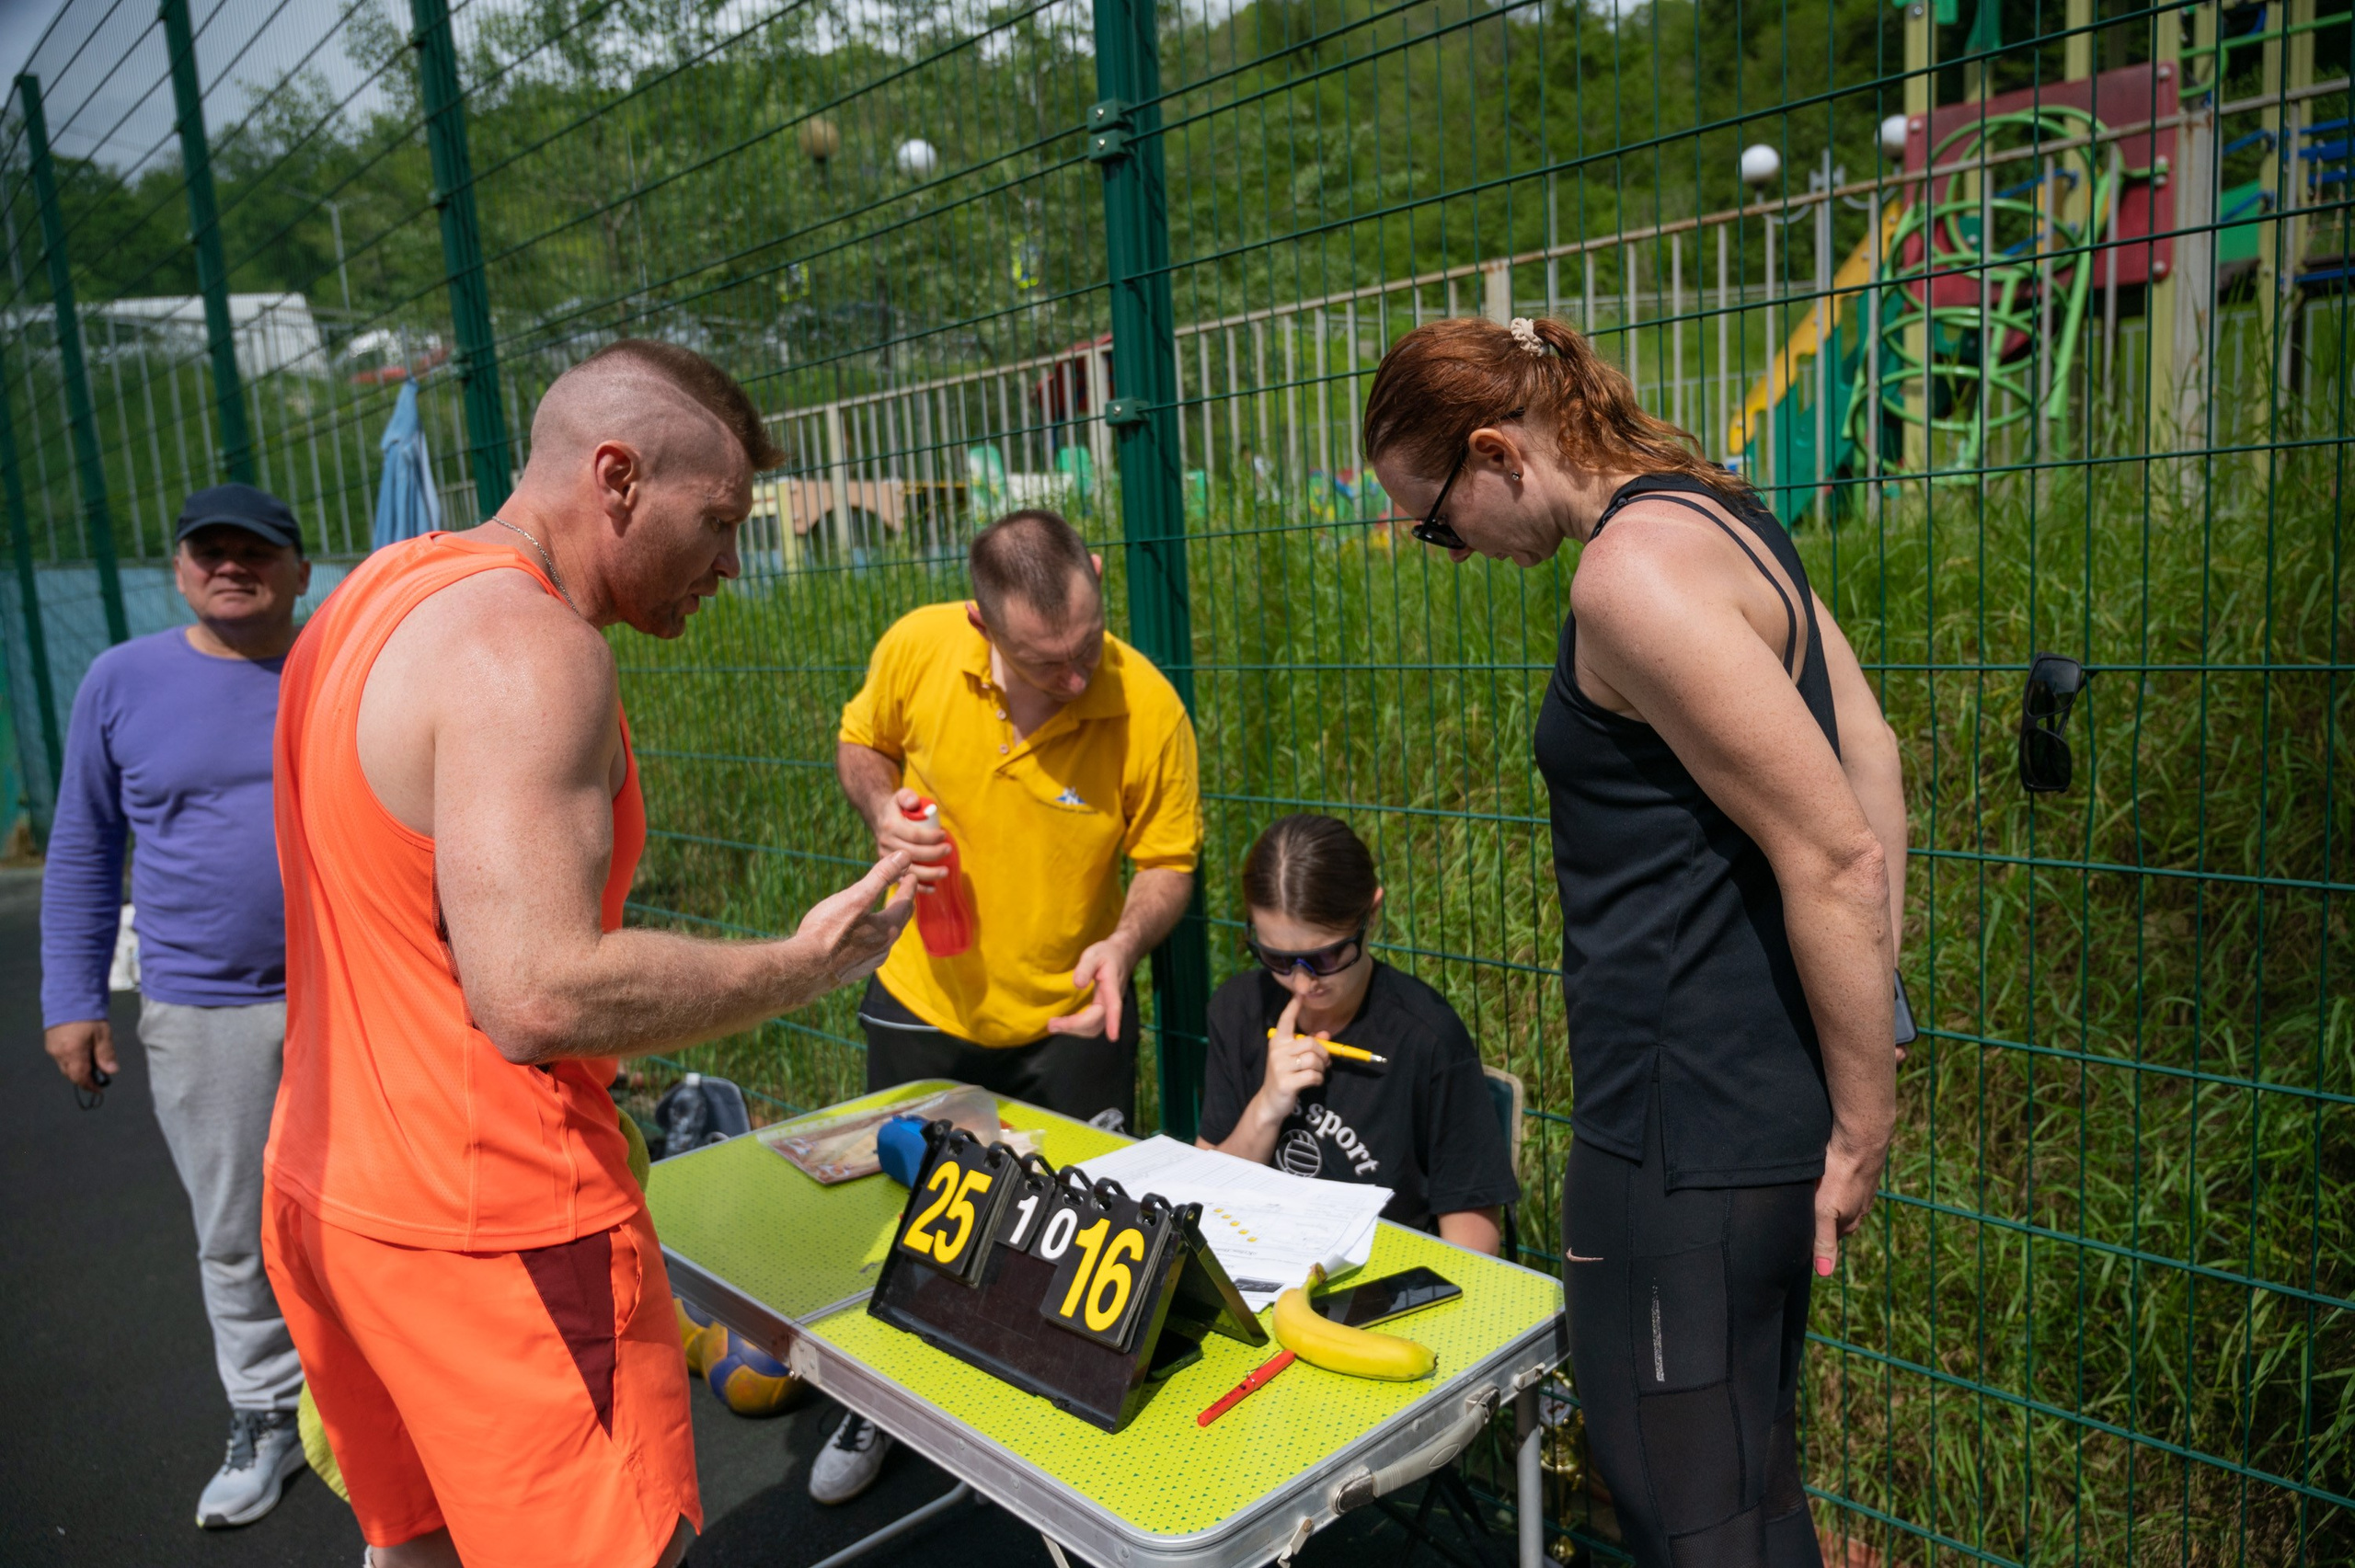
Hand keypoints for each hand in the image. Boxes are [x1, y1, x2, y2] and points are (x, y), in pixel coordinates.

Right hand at [46, 1020, 117, 1090]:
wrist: (70, 996)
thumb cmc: (89, 1014)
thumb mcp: (103, 1034)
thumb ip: (106, 1054)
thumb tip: (111, 1072)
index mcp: (72, 1052)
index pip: (80, 1077)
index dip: (90, 1085)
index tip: (99, 1089)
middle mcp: (59, 1053)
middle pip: (71, 1074)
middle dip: (83, 1078)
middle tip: (98, 1077)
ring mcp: (52, 1048)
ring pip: (64, 1067)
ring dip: (77, 1069)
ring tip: (92, 1063)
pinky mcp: (49, 1042)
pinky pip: (59, 1058)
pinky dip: (70, 1060)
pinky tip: (81, 1053)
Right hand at [791, 852, 914, 990]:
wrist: (805, 970)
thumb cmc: (828, 931)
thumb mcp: (856, 897)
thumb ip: (881, 876)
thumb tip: (904, 856)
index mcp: (888, 928)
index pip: (905, 902)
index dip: (909, 886)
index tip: (911, 875)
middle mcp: (884, 947)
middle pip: (900, 921)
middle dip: (903, 903)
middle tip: (904, 890)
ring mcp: (871, 961)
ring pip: (887, 937)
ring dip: (890, 921)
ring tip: (886, 912)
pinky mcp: (856, 969)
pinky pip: (873, 949)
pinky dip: (876, 936)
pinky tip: (866, 937)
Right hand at [872, 787, 952, 887]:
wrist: (879, 818)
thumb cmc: (896, 807)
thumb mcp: (900, 795)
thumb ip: (907, 796)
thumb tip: (914, 803)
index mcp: (890, 827)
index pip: (914, 835)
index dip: (931, 837)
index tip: (944, 836)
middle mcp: (886, 844)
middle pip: (913, 854)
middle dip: (933, 854)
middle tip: (948, 850)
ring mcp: (886, 858)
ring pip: (908, 870)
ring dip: (928, 873)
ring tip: (945, 871)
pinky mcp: (888, 868)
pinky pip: (902, 881)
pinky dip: (918, 887)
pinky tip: (933, 888)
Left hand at [1046, 934, 1138, 1039]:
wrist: (1120, 955)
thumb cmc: (1106, 954)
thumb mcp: (1094, 954)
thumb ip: (1085, 967)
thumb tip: (1078, 984)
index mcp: (1112, 986)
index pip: (1114, 1005)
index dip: (1113, 1021)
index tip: (1113, 1037)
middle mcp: (1111, 1000)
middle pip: (1097, 1022)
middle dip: (1076, 1027)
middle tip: (1052, 1024)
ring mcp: (1107, 1008)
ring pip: (1095, 1028)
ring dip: (1075, 1030)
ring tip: (1055, 1025)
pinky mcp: (1102, 1011)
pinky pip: (1092, 1025)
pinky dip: (1078, 1027)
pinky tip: (1065, 1023)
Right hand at [1255, 993, 1328, 1121]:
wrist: (1270, 1102)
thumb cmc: (1285, 1075)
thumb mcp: (1294, 1058)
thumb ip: (1309, 1045)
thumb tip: (1326, 1033)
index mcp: (1278, 1041)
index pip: (1286, 1021)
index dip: (1293, 1007)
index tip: (1300, 993)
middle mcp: (1277, 1051)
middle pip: (1311, 1043)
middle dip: (1324, 1053)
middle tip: (1326, 1062)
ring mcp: (1280, 1067)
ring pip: (1314, 1059)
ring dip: (1322, 1068)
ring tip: (1318, 1073)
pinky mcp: (1286, 1082)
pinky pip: (1313, 1075)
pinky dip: (1318, 1079)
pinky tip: (1312, 1082)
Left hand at [1811, 1124, 1889, 1277]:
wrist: (1860, 1139)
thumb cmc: (1839, 1174)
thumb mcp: (1826, 1209)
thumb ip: (1824, 1239)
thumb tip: (1825, 1273)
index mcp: (1850, 1221)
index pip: (1829, 1238)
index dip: (1813, 1237)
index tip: (1797, 1235)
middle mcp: (1860, 1208)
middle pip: (1835, 1219)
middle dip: (1819, 1219)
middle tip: (1800, 1212)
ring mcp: (1863, 1189)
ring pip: (1840, 1200)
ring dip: (1827, 1199)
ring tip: (1812, 1193)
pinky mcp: (1862, 1171)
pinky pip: (1845, 1182)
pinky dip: (1834, 1182)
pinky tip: (1826, 1174)